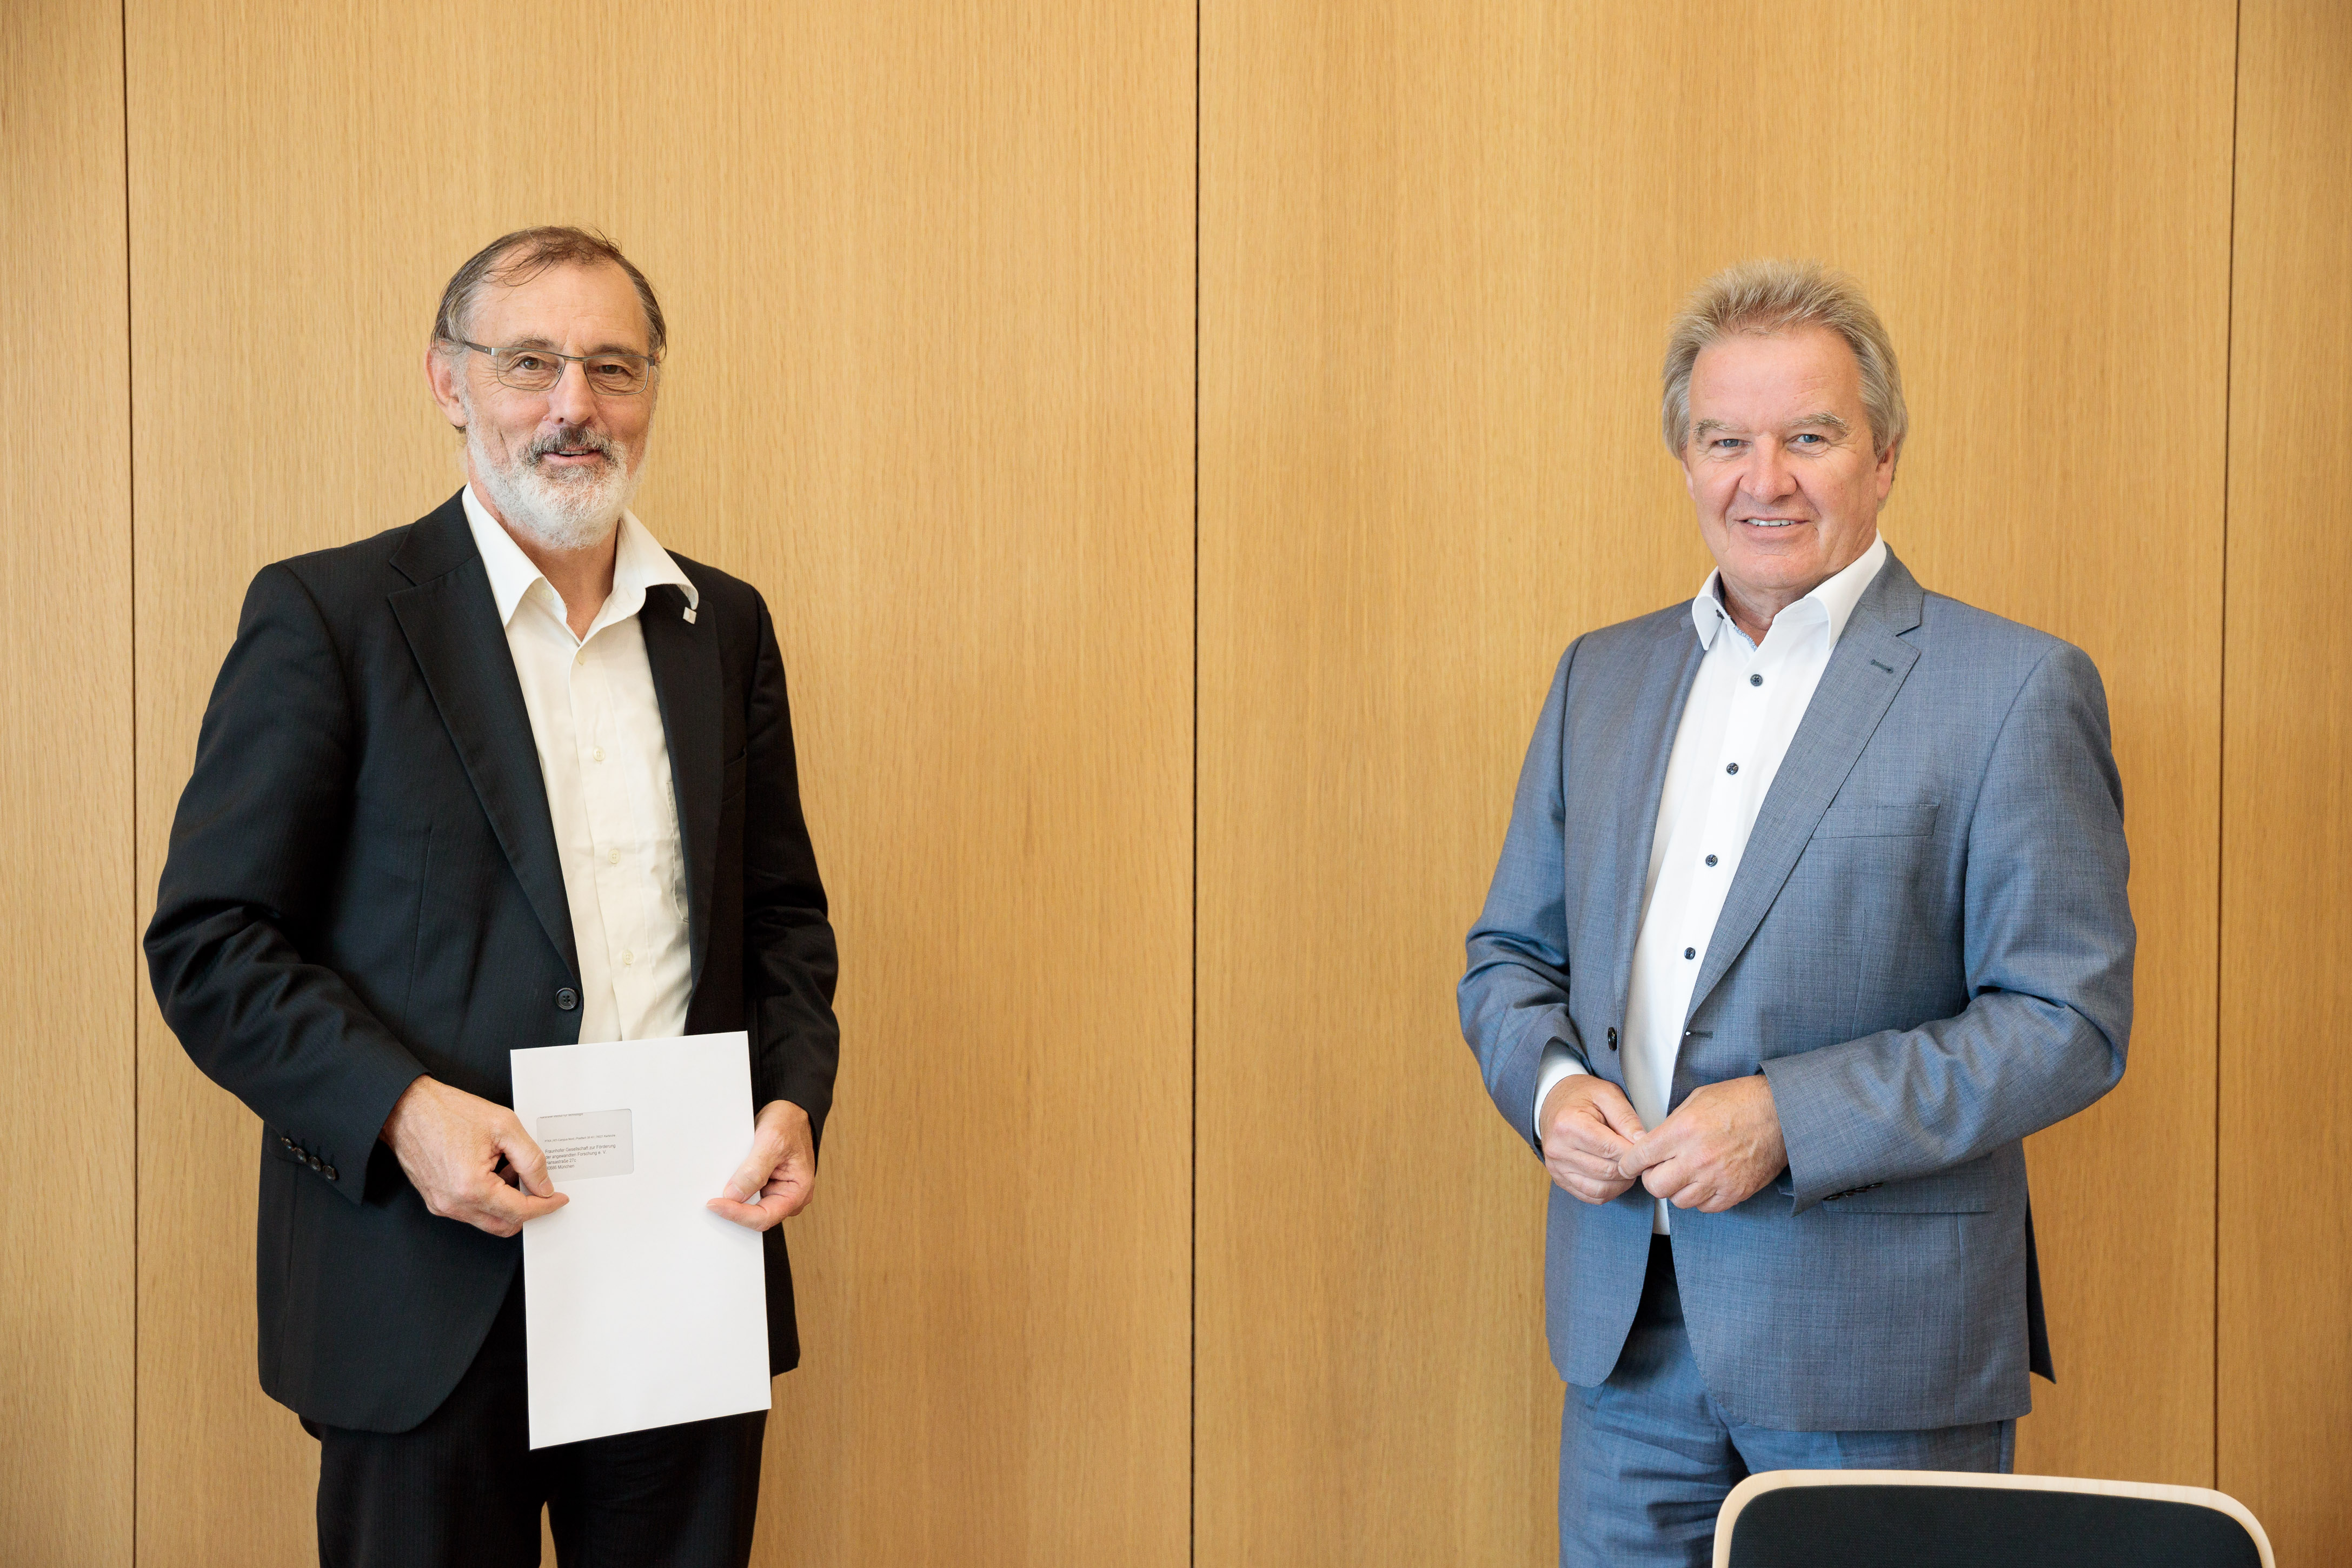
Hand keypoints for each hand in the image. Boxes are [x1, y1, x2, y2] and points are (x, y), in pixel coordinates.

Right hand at [380, 1076, 567, 1236]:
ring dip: (507, 1201)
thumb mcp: (504, 1126)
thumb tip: (544, 1185)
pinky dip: (488, 1198)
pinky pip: (470, 1211)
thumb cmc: (447, 1111)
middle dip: (527, 1208)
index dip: (546, 1205)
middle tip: (537, 1182)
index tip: (559, 1197)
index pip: (520, 1211)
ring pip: (487, 1220)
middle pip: (504, 1225)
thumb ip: (531, 1160)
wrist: (406, 1107)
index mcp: (472, 1188)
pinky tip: (492, 1170)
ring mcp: (441, 1205)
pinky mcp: (435, 1200)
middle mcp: (453, 1204)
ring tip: (509, 1166)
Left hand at [707, 1100, 815, 1232]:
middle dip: (734, 1210)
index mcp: (798, 1192)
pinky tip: (725, 1186)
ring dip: (734, 1203)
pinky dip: (735, 1193)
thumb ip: (754, 1171)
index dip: (739, 1214)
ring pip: (751, 1209)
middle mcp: (789, 1197)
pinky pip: (748, 1197)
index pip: (765, 1216)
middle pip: (757, 1217)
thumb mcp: (772, 1142)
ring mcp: (777, 1192)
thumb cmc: (789, 1124)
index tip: (716, 1204)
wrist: (790, 1111)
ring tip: (716, 1193)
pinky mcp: (767, 1186)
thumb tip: (734, 1195)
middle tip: (712, 1201)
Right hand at [1539, 1075, 1647, 1203]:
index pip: (1611, 1149)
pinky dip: (1610, 1191)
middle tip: (1640, 1157)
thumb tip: (1643, 1142)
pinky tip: (1616, 1176)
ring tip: (1628, 1166)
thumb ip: (1627, 1118)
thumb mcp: (1607, 1095)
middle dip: (1630, 1167)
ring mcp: (1557, 1168)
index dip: (1634, 1152)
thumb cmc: (1582, 1097)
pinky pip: (1592, 1196)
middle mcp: (1558, 1150)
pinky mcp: (1560, 1179)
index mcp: (1568, 1125)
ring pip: (1601, 1189)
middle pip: (1607, 1171)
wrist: (1553, 1102)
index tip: (1646, 1147)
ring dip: (1622, 1182)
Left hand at [1616, 1074, 1785, 1213]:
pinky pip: (1705, 1207)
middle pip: (1656, 1186)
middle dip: (1653, 1178)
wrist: (1781, 1113)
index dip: (1629, 1163)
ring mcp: (1717, 1178)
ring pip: (1679, 1201)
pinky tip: (1706, 1181)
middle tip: (1660, 1169)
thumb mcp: (1696, 1100)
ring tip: (1687, 1173)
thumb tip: (1652, 1145)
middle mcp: (1697, 1158)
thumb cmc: (1740, 1101)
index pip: (1639, 1157)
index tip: (1628, 1164)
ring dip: (1678, 1189)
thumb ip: (1671, 1126)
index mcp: (1683, 1130)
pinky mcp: (1735, 1192)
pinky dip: (1701, 1198)